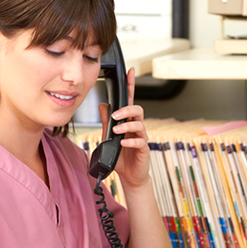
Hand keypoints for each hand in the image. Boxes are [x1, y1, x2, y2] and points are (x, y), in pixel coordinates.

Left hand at [98, 67, 151, 189]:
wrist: (129, 176)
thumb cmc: (120, 156)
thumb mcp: (108, 137)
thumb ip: (106, 122)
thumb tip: (103, 105)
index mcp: (128, 121)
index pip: (129, 100)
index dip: (131, 85)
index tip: (130, 72)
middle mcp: (136, 127)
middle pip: (137, 110)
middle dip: (127, 109)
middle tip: (115, 115)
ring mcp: (141, 138)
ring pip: (140, 124)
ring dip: (127, 125)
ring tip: (116, 131)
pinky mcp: (144, 149)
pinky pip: (140, 142)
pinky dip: (130, 142)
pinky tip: (122, 143)